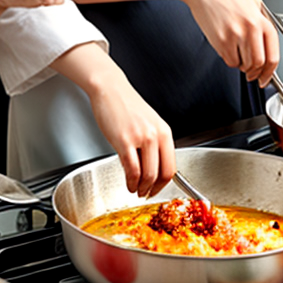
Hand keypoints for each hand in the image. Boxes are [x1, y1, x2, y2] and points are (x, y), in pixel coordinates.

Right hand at [88, 80, 175, 197]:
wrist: (110, 89)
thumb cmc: (126, 105)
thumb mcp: (149, 122)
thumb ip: (155, 143)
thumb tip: (155, 167)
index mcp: (164, 131)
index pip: (172, 166)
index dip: (165, 183)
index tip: (157, 188)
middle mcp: (156, 134)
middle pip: (162, 174)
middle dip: (154, 189)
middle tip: (147, 193)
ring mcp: (141, 138)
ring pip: (148, 175)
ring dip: (142, 188)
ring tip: (135, 189)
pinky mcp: (124, 141)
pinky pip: (132, 170)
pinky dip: (131, 182)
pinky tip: (128, 183)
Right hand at [181, 0, 279, 83]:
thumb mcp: (251, 2)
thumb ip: (261, 22)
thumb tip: (266, 47)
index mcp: (261, 20)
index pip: (273, 56)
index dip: (270, 72)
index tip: (265, 78)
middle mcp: (251, 29)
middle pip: (259, 64)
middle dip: (255, 72)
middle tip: (251, 73)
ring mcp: (236, 35)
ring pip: (244, 65)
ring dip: (242, 65)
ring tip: (237, 54)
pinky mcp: (221, 40)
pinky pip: (230, 61)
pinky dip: (230, 60)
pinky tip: (227, 49)